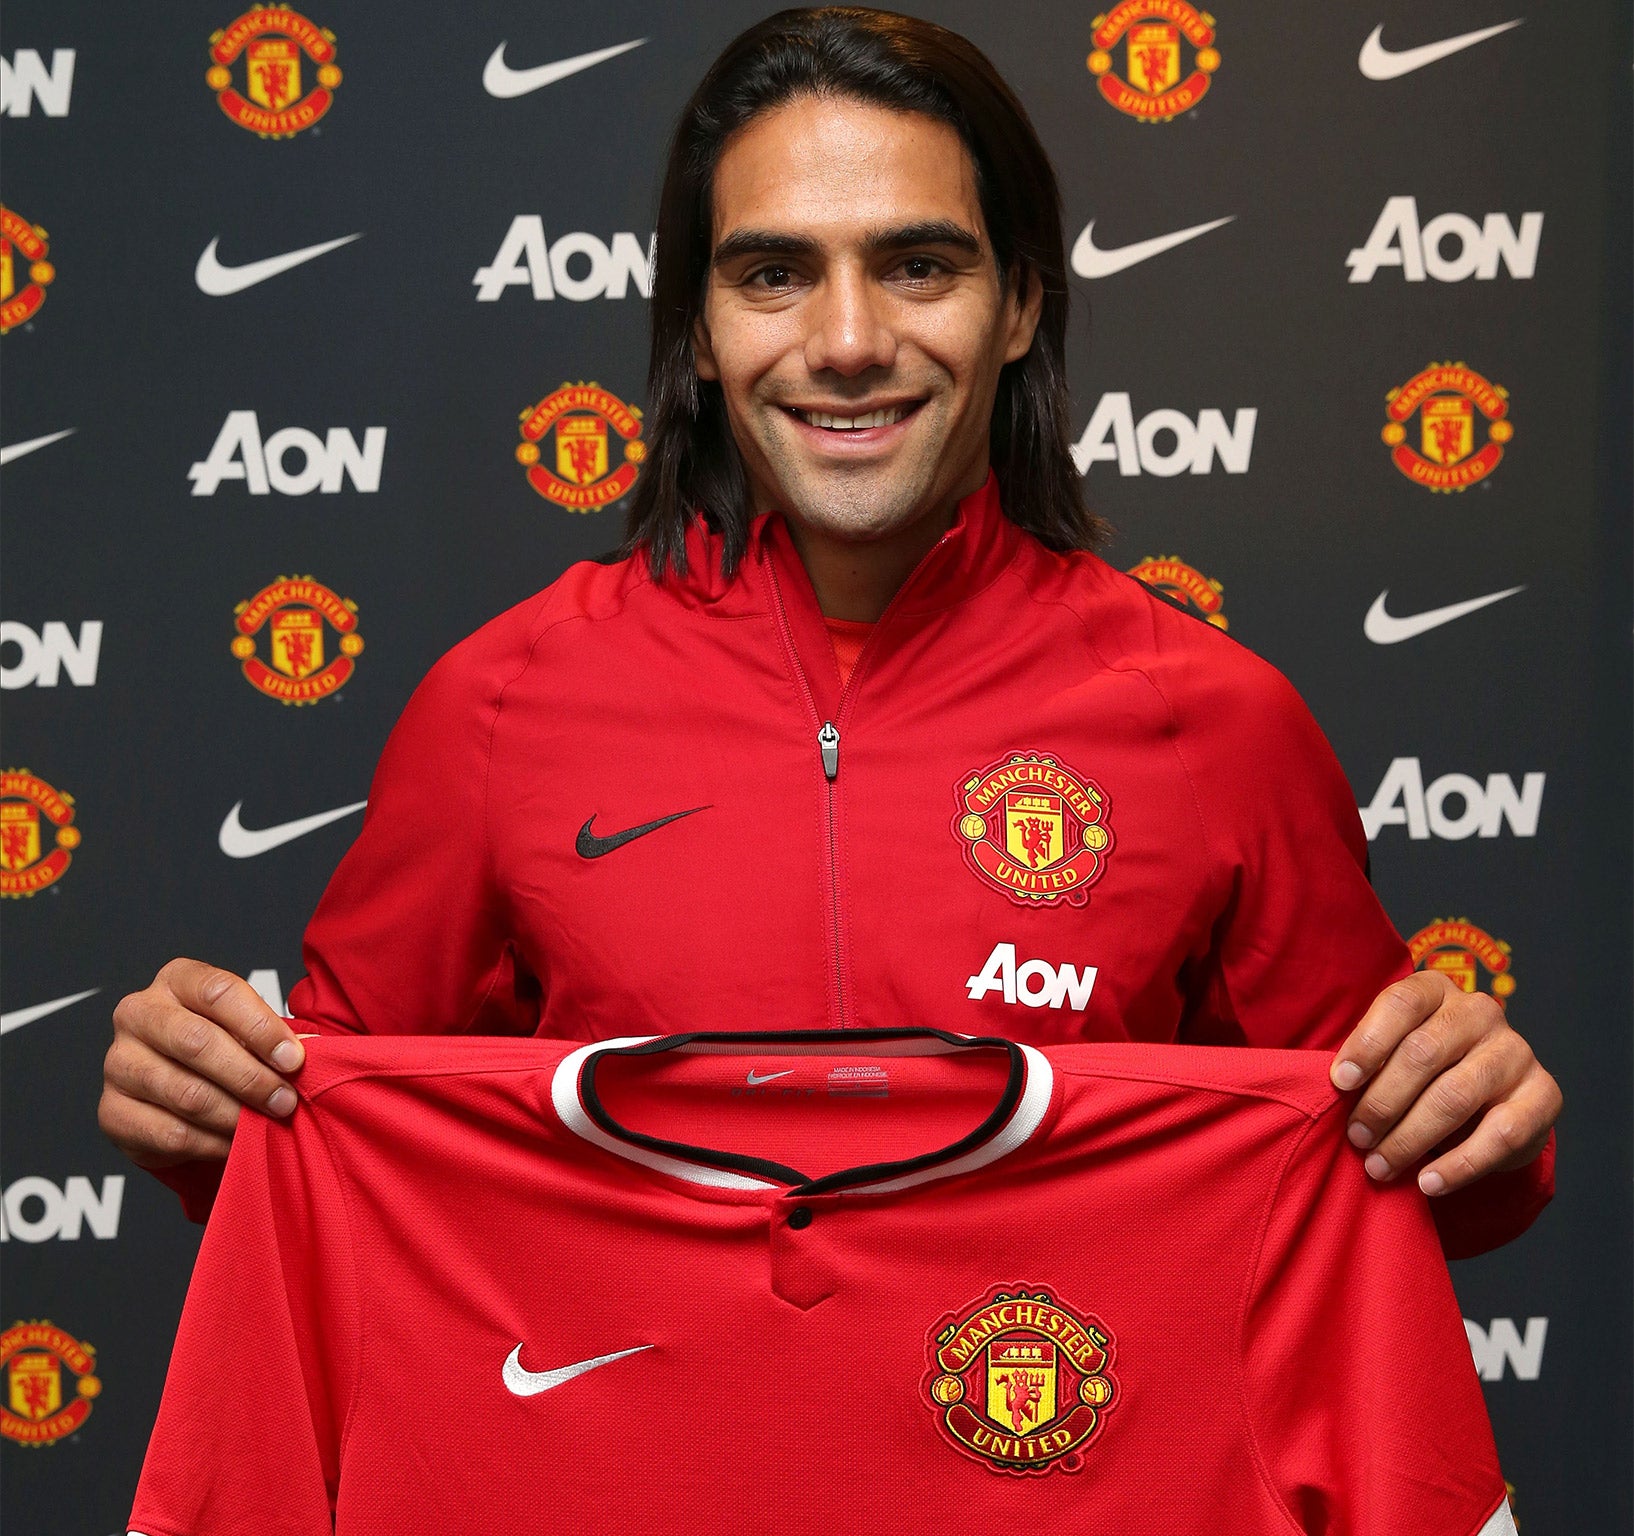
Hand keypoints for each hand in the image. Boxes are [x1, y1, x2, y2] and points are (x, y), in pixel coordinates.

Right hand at [98, 960, 305, 1168]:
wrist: (177, 1090)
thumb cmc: (224, 1047)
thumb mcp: (248, 1029)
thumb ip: (275, 1036)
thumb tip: (309, 1050)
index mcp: (176, 980)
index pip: (218, 992)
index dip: (261, 1027)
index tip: (295, 1060)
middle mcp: (138, 1014)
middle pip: (197, 1043)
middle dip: (251, 1077)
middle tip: (286, 1101)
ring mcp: (119, 1063)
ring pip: (185, 1093)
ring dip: (236, 1114)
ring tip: (267, 1123)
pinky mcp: (112, 1112)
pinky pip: (170, 1133)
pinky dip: (212, 1143)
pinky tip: (237, 1143)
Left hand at [1330, 970, 1560, 1195]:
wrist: (1492, 1101)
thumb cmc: (1423, 1072)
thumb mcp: (1394, 1052)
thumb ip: (1370, 1059)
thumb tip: (1335, 1087)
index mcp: (1437, 990)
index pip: (1401, 1003)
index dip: (1367, 1043)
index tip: (1339, 1082)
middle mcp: (1480, 1012)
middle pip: (1423, 1053)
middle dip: (1382, 1101)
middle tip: (1357, 1138)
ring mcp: (1516, 1052)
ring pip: (1455, 1096)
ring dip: (1411, 1138)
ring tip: (1380, 1165)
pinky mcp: (1544, 1096)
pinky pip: (1500, 1135)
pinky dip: (1459, 1165)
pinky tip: (1428, 1183)